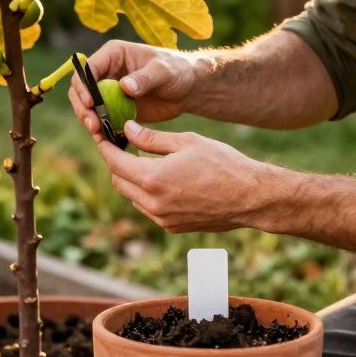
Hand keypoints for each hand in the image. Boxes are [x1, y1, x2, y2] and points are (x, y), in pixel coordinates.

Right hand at [68, 40, 200, 144]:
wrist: (188, 89)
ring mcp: (109, 91)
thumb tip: (124, 86)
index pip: (88, 68)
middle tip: (93, 125)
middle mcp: (106, 71)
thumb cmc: (178, 70)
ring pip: (87, 106)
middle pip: (81, 89)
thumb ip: (145, 78)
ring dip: (88, 120)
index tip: (90, 103)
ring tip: (98, 134)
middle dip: (83, 107)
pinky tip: (105, 140)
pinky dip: (101, 130)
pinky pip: (101, 119)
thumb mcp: (164, 70)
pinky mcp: (115, 108)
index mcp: (113, 54)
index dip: (84, 85)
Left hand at [98, 120, 274, 233]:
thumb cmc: (223, 164)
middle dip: (118, 163)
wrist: (250, 197)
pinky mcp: (172, 227)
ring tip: (147, 162)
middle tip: (126, 146)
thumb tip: (127, 129)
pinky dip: (148, 194)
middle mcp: (152, 203)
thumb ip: (152, 138)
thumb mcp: (186, 142)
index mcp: (152, 178)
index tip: (104, 137)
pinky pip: (149, 209)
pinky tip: (165, 180)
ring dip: (133, 180)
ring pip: (132, 197)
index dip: (107, 147)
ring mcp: (162, 219)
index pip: (115, 162)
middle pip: (119, 181)